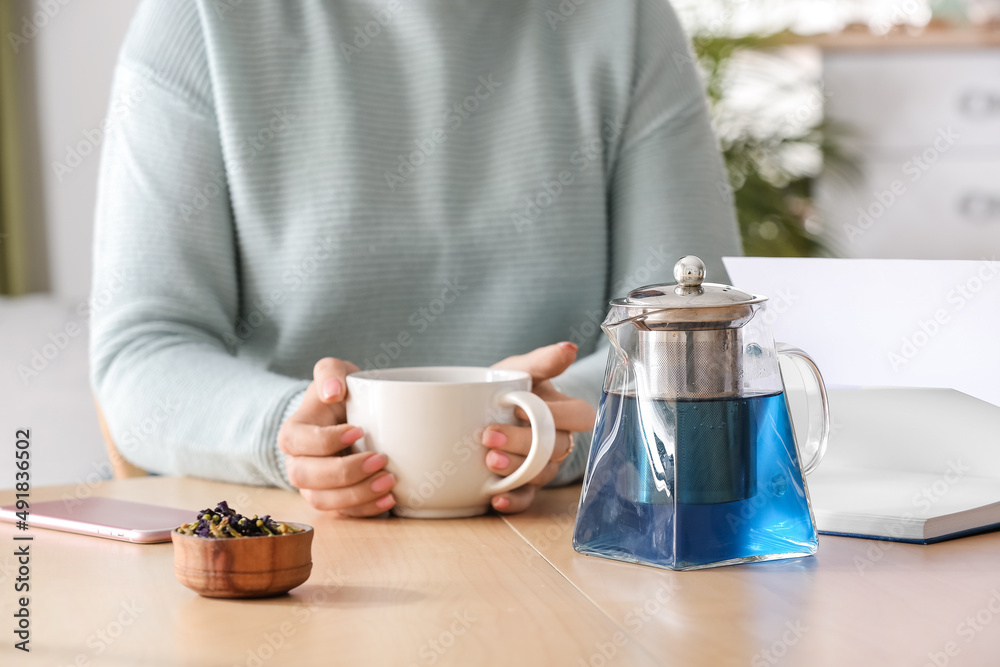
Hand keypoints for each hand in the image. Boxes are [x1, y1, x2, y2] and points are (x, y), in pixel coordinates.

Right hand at [277, 358, 396, 516]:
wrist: (352, 417)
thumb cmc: (342, 394)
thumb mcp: (336, 372)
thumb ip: (330, 371)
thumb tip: (331, 391)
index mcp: (294, 433)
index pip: (299, 442)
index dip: (327, 440)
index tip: (359, 430)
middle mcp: (298, 464)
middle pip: (308, 477)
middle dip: (345, 473)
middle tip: (381, 459)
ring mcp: (314, 486)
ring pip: (324, 501)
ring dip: (357, 495)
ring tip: (389, 482)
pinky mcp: (334, 501)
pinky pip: (344, 514)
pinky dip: (367, 510)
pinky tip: (390, 499)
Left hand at [485, 342, 595, 513]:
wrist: (482, 410)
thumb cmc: (509, 387)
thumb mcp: (521, 370)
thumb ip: (542, 361)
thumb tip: (569, 348)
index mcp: (565, 412)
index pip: (580, 417)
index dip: (555, 416)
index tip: (519, 408)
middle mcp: (559, 442)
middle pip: (556, 449)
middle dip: (524, 444)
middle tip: (489, 436)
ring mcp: (543, 467)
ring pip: (541, 475)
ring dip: (516, 471)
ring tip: (488, 462)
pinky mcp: (525, 487)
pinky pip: (526, 499)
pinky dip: (513, 501)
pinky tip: (495, 498)